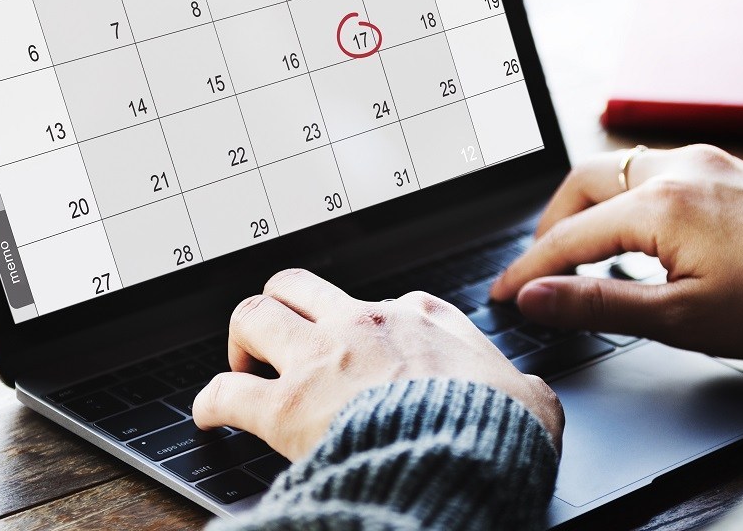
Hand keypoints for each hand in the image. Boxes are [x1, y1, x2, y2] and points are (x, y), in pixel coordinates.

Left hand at [194, 268, 563, 460]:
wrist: (464, 457)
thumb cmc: (497, 430)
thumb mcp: (531, 399)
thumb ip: (523, 388)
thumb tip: (533, 397)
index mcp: (423, 319)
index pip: (385, 302)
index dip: (369, 327)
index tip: (365, 350)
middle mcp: (365, 324)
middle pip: (299, 285)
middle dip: (282, 306)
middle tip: (280, 340)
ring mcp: (321, 359)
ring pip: (254, 314)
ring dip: (241, 339)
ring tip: (242, 364)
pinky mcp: (286, 405)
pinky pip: (225, 391)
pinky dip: (210, 401)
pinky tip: (209, 414)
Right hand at [489, 145, 742, 359]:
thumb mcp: (680, 319)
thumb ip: (600, 303)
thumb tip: (536, 297)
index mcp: (659, 204)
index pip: (569, 236)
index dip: (529, 269)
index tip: (503, 295)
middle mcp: (676, 168)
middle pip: (583, 183)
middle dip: (552, 225)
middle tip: (541, 270)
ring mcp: (703, 162)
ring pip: (618, 170)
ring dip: (590, 208)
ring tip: (583, 257)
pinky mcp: (724, 168)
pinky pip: (653, 171)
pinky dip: (626, 199)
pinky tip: (636, 237)